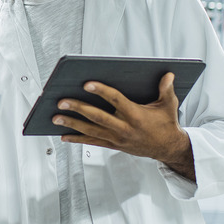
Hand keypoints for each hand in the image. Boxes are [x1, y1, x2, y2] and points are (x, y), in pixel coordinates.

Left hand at [52, 72, 195, 180]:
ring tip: (55, 117)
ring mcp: (117, 138)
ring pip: (90, 131)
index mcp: (136, 116)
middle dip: (78, 108)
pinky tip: (64, 135)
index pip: (116, 100)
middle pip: (97, 117)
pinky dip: (77, 139)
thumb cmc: (166, 125)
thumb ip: (166, 90)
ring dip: (71, 124)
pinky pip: (92, 142)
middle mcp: (124, 128)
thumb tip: (167, 74)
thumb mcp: (168, 106)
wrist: (167, 149)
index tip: (87, 84)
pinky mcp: (113, 145)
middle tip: (62, 102)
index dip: (101, 91)